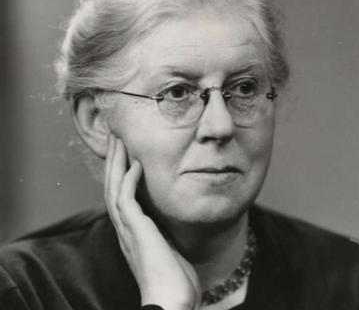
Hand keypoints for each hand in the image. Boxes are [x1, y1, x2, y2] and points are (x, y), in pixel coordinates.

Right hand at [104, 134, 200, 309]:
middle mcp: (124, 226)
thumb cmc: (174, 279)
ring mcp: (127, 228)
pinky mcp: (135, 229)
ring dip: (116, 163)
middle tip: (116, 137)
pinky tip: (136, 164)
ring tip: (119, 141)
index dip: (120, 171)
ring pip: (114, 187)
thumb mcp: (169, 247)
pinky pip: (126, 198)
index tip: (126, 151)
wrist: (171, 302)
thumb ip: (164, 230)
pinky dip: (129, 179)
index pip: (121, 193)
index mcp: (132, 229)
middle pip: (112, 185)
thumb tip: (171, 219)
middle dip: (114, 160)